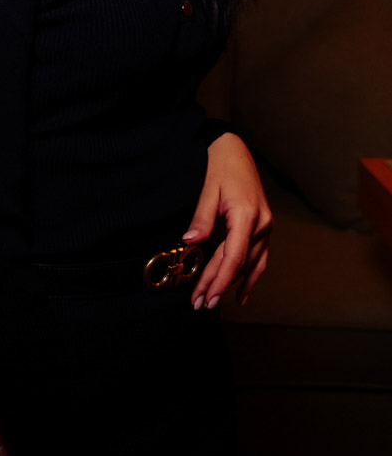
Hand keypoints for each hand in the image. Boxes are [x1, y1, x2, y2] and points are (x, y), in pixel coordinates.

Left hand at [184, 132, 272, 309]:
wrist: (236, 151)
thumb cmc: (221, 168)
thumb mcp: (208, 190)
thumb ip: (201, 219)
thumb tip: (189, 243)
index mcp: (248, 216)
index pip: (233, 257)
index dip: (219, 279)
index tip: (205, 296)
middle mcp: (261, 225)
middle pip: (239, 264)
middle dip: (218, 285)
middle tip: (200, 303)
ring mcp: (265, 227)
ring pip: (250, 264)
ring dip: (231, 284)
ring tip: (212, 300)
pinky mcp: (263, 228)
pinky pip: (258, 258)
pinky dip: (249, 276)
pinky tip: (241, 294)